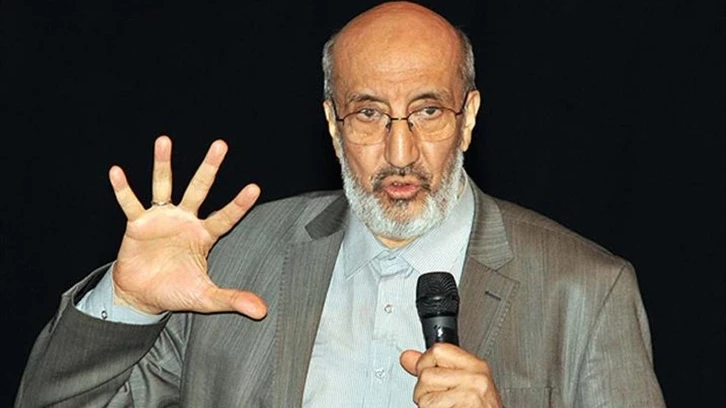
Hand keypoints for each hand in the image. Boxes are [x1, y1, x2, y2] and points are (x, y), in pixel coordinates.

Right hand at [108, 135, 266, 318]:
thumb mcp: (206, 297)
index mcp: (204, 235)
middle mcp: (185, 220)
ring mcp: (162, 218)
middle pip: (200, 189)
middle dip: (209, 167)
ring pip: (164, 186)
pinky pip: (130, 203)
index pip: (226, 216)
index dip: (239, 204)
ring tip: (164, 141)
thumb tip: (261, 311)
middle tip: (221, 145)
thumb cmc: (176, 292)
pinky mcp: (137, 224)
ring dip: (163, 164)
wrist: (142, 296)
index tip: (254, 188)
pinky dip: (123, 189)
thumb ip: (232, 298)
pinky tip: (116, 172)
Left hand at [400, 343, 501, 407]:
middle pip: (426, 374)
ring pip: (424, 396)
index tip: (431, 379)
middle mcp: (476, 377)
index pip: (438, 350)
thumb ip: (434, 369)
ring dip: (428, 407)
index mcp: (476, 366)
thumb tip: (407, 357)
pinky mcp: (466, 406)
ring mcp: (471, 393)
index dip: (426, 364)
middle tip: (442, 401)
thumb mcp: (461, 385)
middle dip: (425, 392)